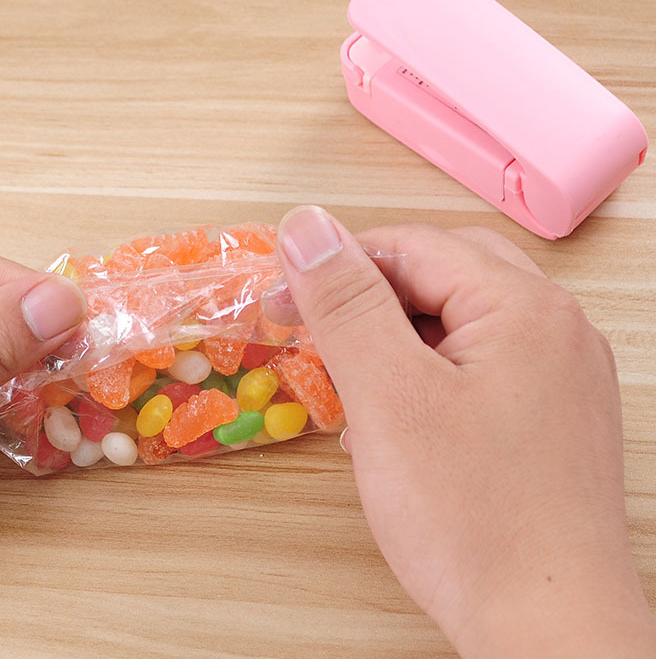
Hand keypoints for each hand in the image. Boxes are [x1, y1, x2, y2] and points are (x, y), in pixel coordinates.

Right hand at [272, 206, 655, 657]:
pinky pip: (480, 363)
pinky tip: (400, 417)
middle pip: (442, 274)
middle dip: (371, 296)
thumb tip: (306, 225)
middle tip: (320, 335)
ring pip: (459, 320)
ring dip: (397, 337)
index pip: (412, 245)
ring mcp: (561, 373)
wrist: (550, 633)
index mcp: (524, 306)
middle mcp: (556, 327)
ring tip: (356, 383)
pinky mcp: (550, 415)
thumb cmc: (473, 520)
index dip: (338, 264)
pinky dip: (428, 373)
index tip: (283, 300)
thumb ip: (347, 301)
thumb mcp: (390, 396)